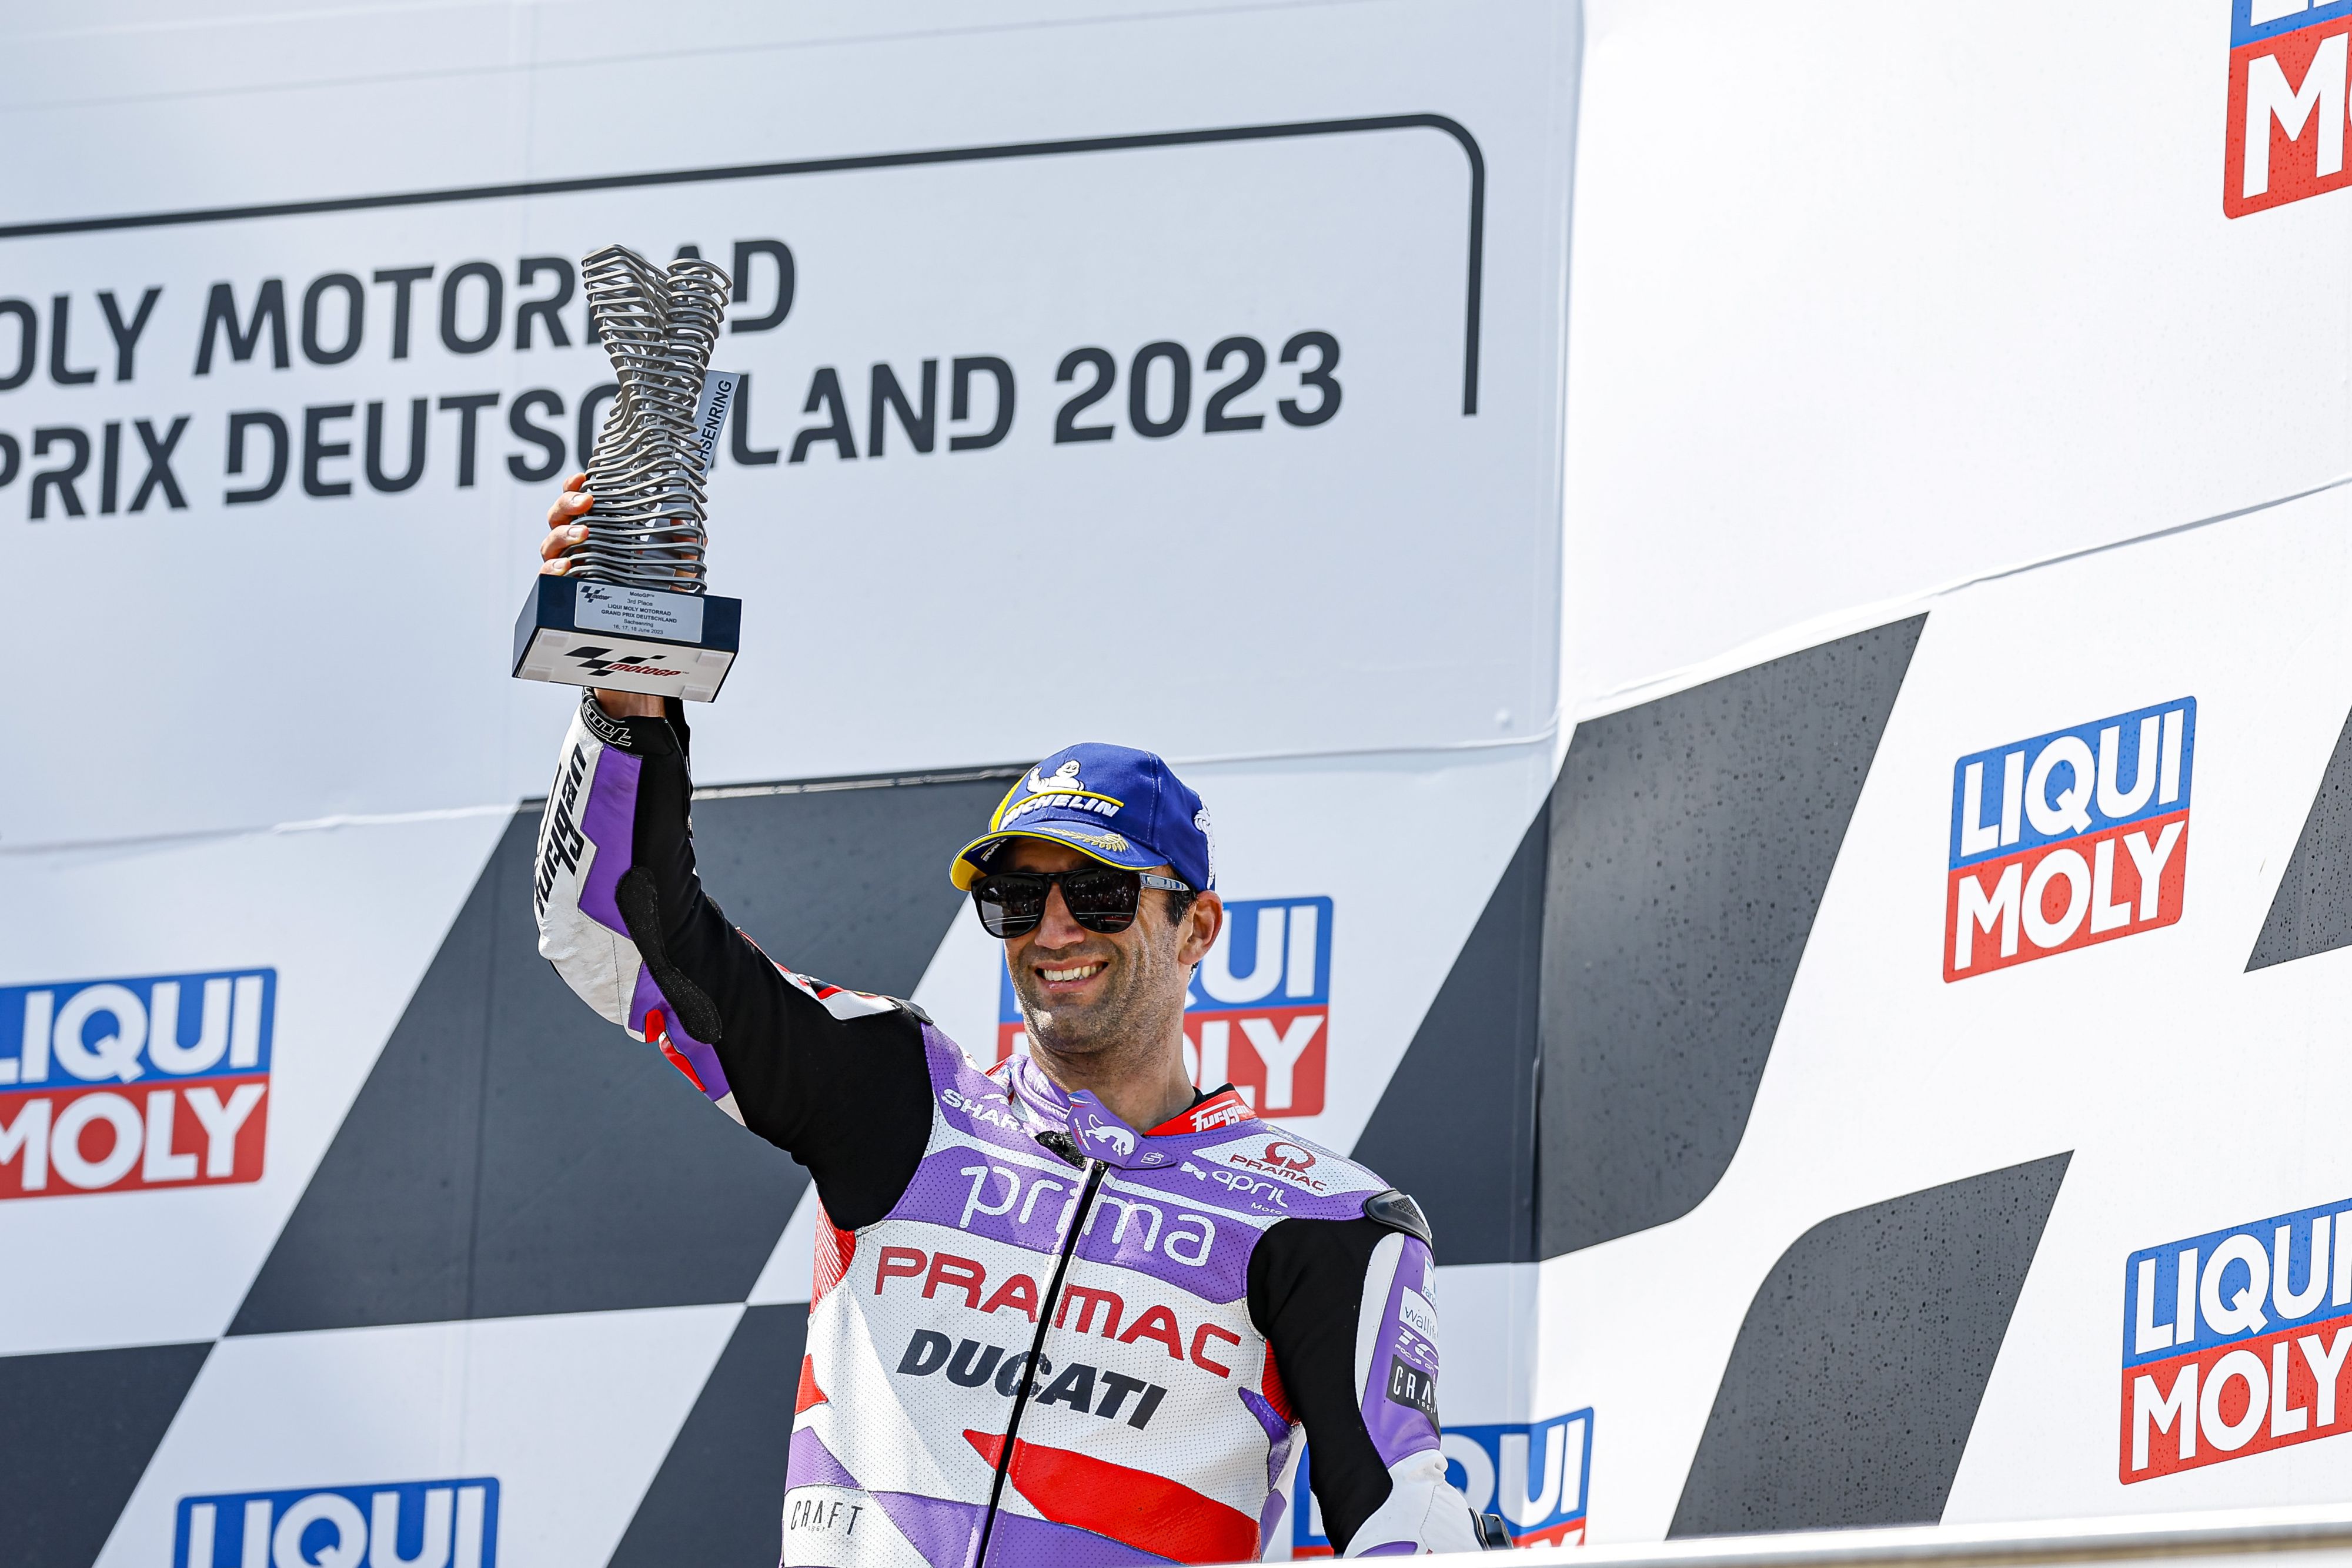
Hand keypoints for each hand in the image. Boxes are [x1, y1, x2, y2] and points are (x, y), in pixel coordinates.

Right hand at [539, 472, 661, 718]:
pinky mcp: (560, 603)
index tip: (584, 476)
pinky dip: (553, 573)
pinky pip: (547, 584)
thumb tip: (695, 532)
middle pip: (556, 521)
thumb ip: (681, 555)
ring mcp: (564, 578)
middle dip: (567, 506)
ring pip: (548, 547)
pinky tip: (565, 569)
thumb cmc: (648, 604)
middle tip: (587, 503)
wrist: (636, 656)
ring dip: (562, 536)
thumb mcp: (671, 578)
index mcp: (595, 539)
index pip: (577, 507)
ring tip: (583, 533)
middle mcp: (574, 554)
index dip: (574, 488)